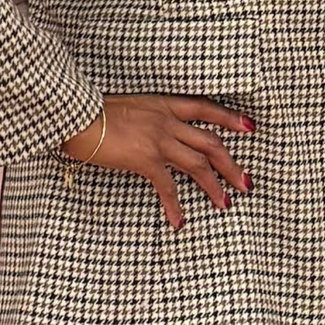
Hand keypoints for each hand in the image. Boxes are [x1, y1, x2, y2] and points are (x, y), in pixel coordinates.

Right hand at [64, 94, 253, 230]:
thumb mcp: (128, 106)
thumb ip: (146, 117)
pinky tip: (179, 221)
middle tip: (246, 182)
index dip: (229, 118)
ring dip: (214, 186)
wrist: (76, 114)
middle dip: (231, 164)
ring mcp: (158, 138)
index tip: (249, 127)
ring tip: (225, 203)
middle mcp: (167, 119)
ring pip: (198, 164)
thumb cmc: (93, 111)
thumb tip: (150, 132)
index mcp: (164, 103)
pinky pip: (167, 186)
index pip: (205, 108)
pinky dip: (175, 206)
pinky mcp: (145, 158)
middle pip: (211, 142)